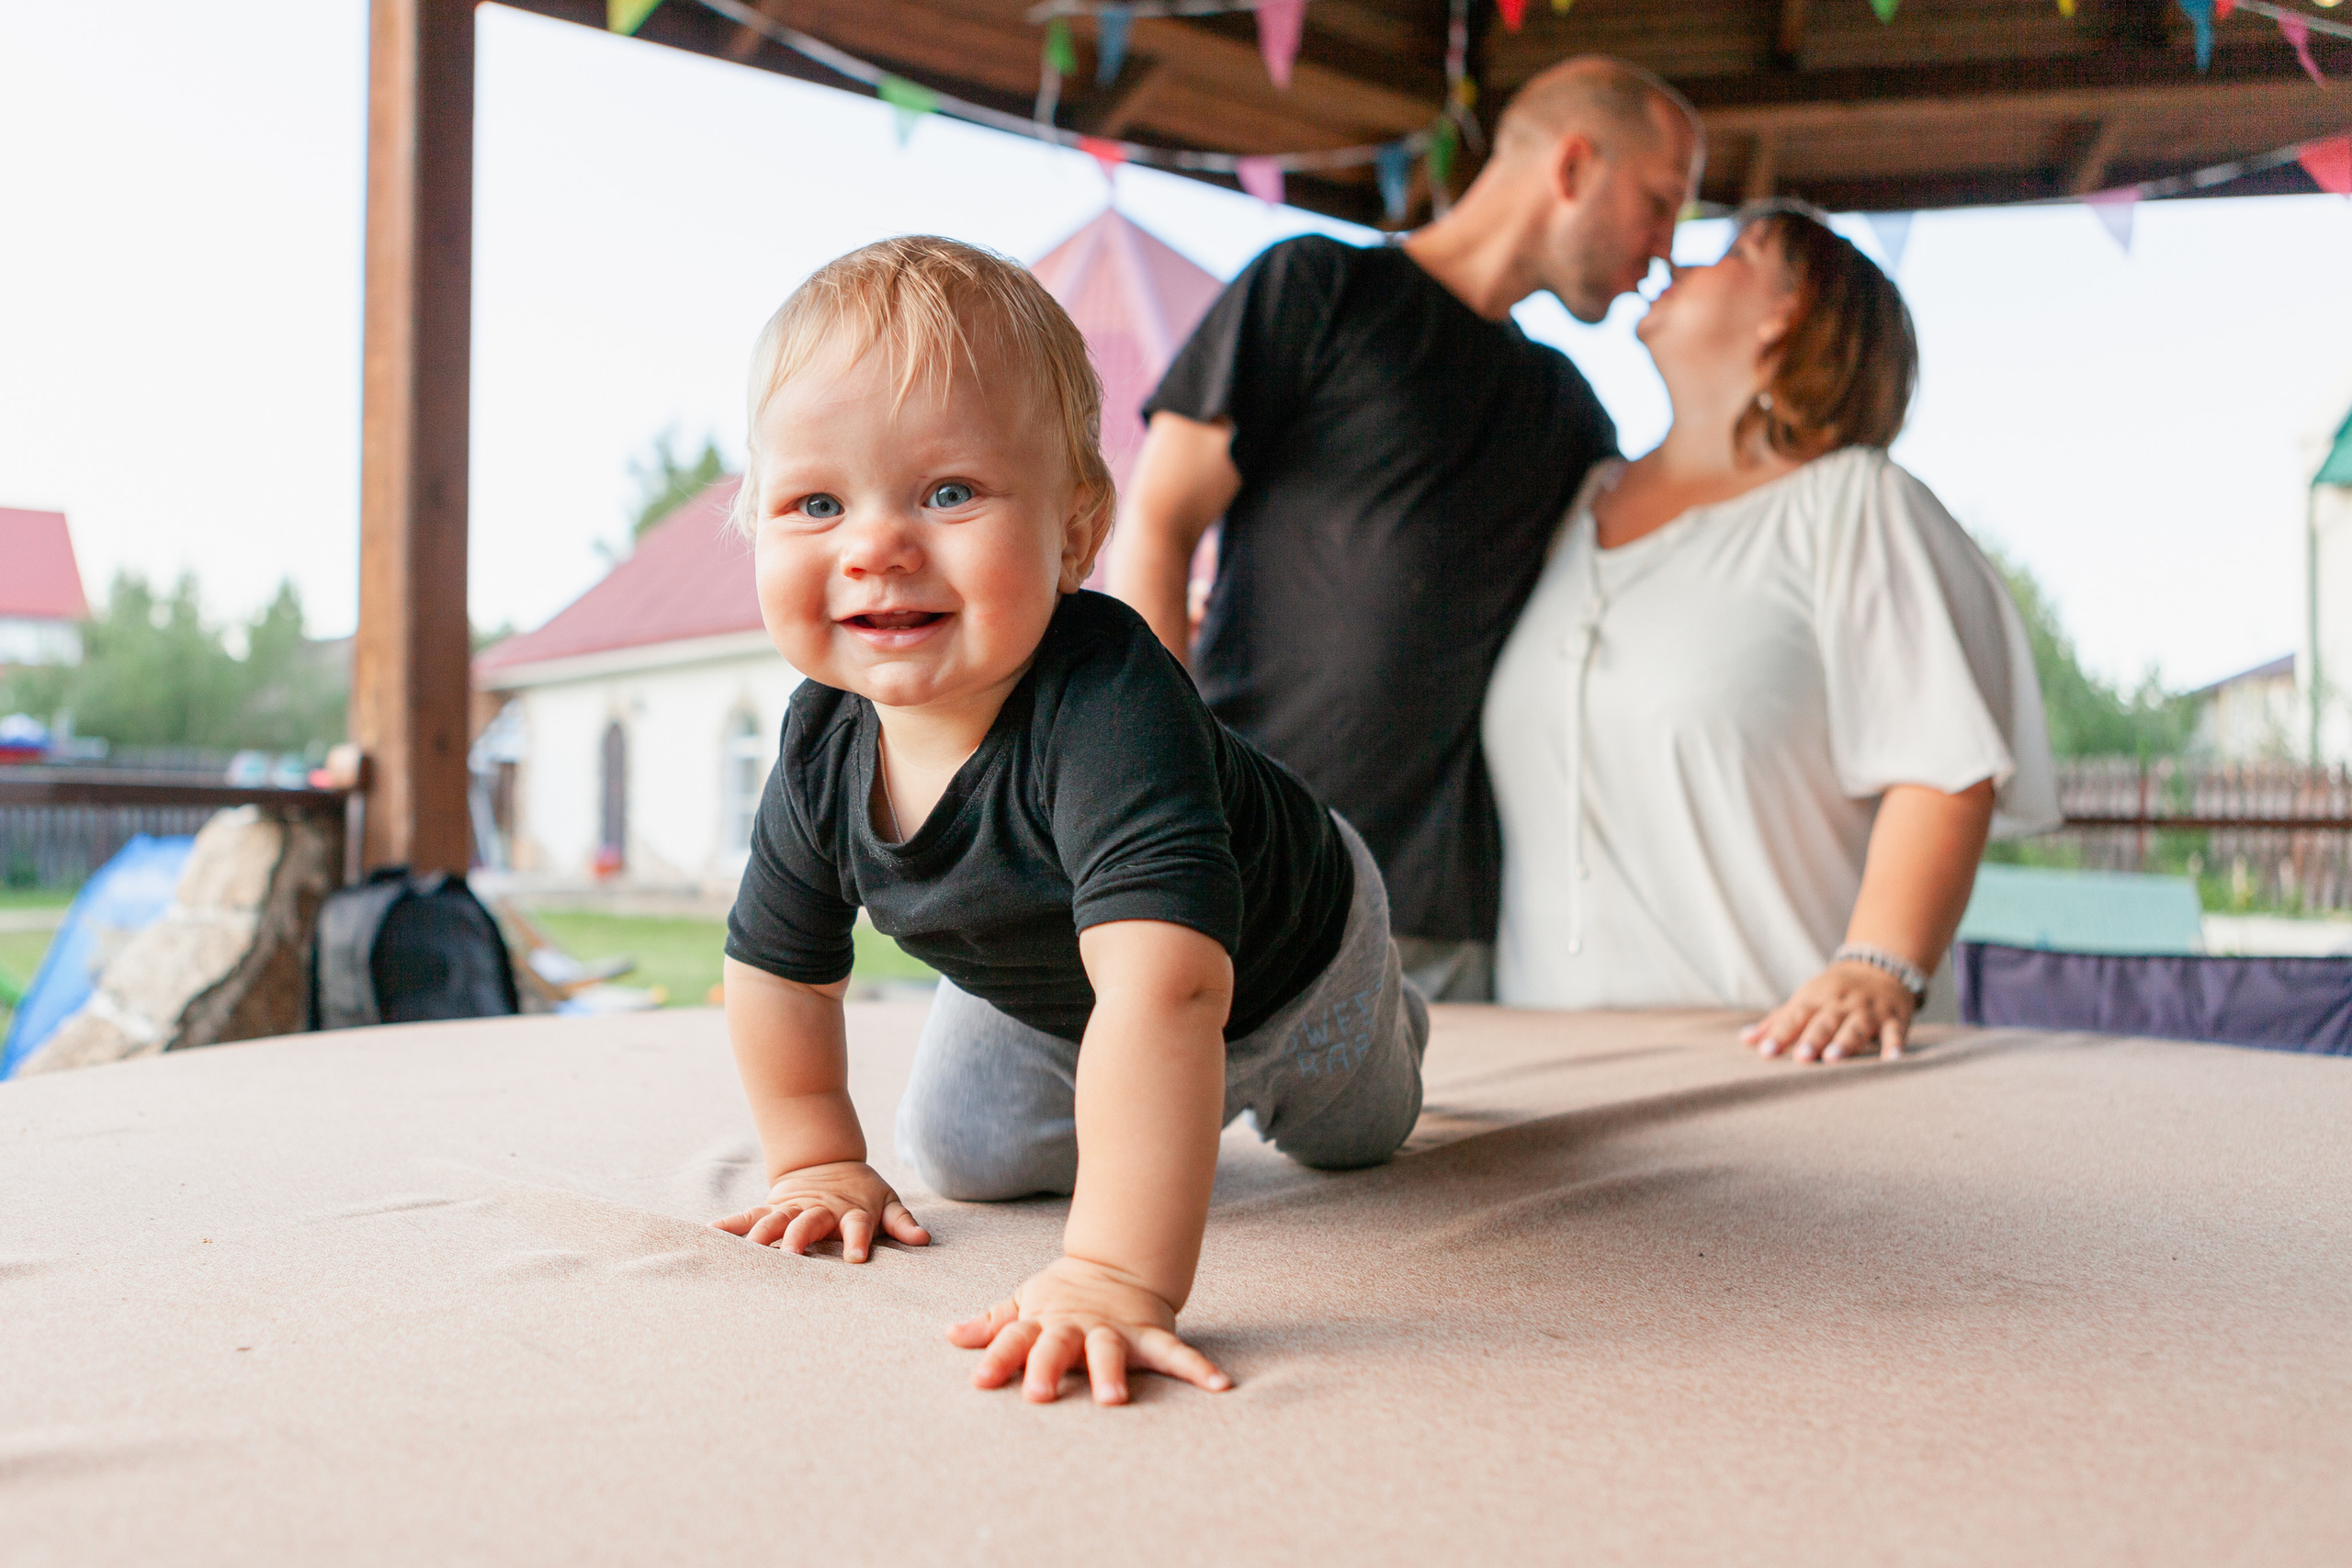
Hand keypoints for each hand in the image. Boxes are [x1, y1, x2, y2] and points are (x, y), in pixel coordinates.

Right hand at [710, 1160, 928, 1262]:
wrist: (828, 1162)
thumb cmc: (863, 1193)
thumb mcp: (887, 1202)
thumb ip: (903, 1223)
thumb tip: (923, 1240)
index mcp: (850, 1213)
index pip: (857, 1227)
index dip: (858, 1240)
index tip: (856, 1258)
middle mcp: (820, 1211)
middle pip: (809, 1223)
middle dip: (800, 1238)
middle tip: (791, 1256)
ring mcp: (793, 1208)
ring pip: (776, 1220)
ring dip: (763, 1234)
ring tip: (749, 1249)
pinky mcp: (772, 1207)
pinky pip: (749, 1216)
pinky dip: (731, 1224)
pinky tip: (711, 1234)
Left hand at [947, 1255, 1231, 1404]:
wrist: (1119, 1262)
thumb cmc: (1064, 1295)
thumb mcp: (1026, 1303)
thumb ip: (993, 1324)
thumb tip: (950, 1335)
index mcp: (1044, 1321)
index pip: (1014, 1338)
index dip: (996, 1357)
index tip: (979, 1381)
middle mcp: (1077, 1326)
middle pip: (1058, 1345)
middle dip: (1049, 1368)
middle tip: (1040, 1395)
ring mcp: (1115, 1330)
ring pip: (1110, 1350)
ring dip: (1112, 1372)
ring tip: (1114, 1400)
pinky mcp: (1151, 1334)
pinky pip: (1176, 1354)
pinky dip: (1198, 1369)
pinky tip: (1220, 1387)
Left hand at [1741, 961, 1915, 1063]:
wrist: (1880, 966)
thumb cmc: (1833, 992)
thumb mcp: (1806, 999)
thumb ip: (1778, 1021)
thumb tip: (1744, 1040)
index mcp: (1815, 998)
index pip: (1794, 1016)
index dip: (1779, 1033)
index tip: (1764, 1051)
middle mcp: (1841, 1003)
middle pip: (1825, 1022)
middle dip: (1812, 1039)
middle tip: (1800, 1058)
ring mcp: (1869, 1010)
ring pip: (1856, 1027)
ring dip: (1846, 1042)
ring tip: (1833, 1059)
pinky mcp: (1895, 1018)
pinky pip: (1896, 1032)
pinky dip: (1895, 1045)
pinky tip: (1892, 1060)